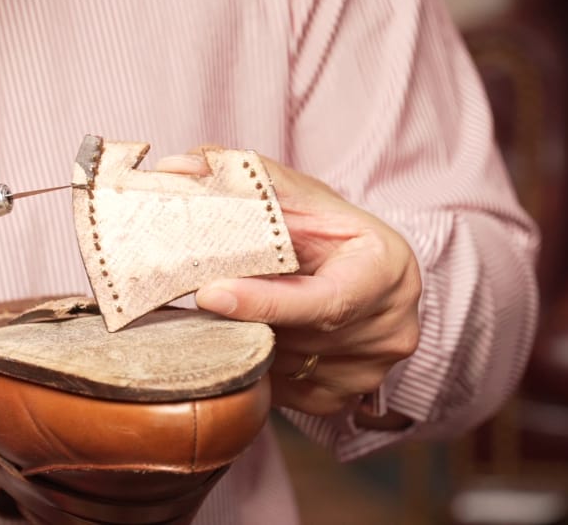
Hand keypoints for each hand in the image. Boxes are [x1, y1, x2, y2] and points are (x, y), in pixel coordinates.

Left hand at [157, 152, 420, 418]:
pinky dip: (259, 363)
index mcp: (387, 272)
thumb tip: (178, 168)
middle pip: (295, 336)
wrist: (369, 272)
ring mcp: (369, 371)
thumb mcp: (300, 196)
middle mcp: (389, 329)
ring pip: (282, 365)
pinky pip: (281, 390)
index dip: (264, 301)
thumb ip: (244, 178)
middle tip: (198, 293)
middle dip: (242, 316)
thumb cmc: (332, 231)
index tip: (209, 293)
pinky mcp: (345, 400)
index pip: (324, 301)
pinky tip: (255, 332)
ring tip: (231, 307)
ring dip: (247, 339)